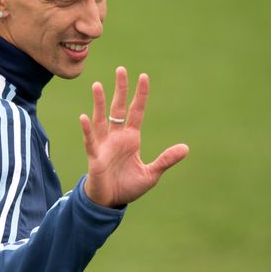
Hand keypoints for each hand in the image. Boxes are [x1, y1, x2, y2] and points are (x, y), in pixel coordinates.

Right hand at [80, 66, 188, 207]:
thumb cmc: (128, 186)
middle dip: (120, 89)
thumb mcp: (151, 174)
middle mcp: (117, 136)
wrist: (110, 202)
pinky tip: (84, 116)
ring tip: (97, 85)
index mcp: (131, 139)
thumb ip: (165, 160)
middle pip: (117, 108)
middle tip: (121, 69)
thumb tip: (185, 148)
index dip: (140, 95)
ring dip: (99, 102)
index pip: (136, 111)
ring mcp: (104, 144)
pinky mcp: (95, 155)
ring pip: (101, 118)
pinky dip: (87, 128)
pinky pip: (90, 139)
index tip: (143, 76)